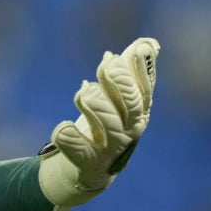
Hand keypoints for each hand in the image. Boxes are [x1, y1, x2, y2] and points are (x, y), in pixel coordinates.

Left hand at [38, 37, 158, 206]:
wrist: (91, 168)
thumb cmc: (106, 123)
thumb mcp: (118, 97)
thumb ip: (129, 70)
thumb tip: (148, 43)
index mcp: (138, 111)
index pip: (146, 88)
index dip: (144, 68)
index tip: (140, 47)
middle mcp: (129, 129)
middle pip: (133, 106)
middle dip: (121, 83)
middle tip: (106, 65)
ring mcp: (110, 147)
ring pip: (109, 125)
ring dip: (96, 105)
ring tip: (84, 92)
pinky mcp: (89, 161)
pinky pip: (79, 150)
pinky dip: (70, 138)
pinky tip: (62, 128)